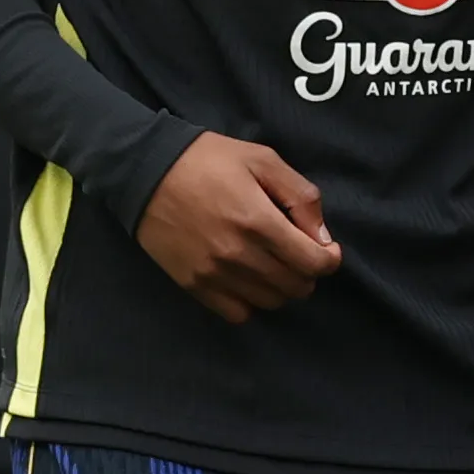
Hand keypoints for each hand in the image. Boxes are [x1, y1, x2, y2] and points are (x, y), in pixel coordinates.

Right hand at [137, 130, 339, 321]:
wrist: (144, 171)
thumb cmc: (207, 160)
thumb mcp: (262, 159)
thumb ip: (300, 196)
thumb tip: (322, 237)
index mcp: (259, 221)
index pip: (313, 264)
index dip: (329, 259)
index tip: (326, 249)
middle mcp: (239, 254)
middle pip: (295, 287)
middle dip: (307, 273)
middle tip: (298, 254)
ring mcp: (214, 274)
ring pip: (270, 302)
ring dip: (281, 288)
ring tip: (272, 265)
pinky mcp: (194, 285)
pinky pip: (237, 313)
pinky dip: (250, 302)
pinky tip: (247, 279)